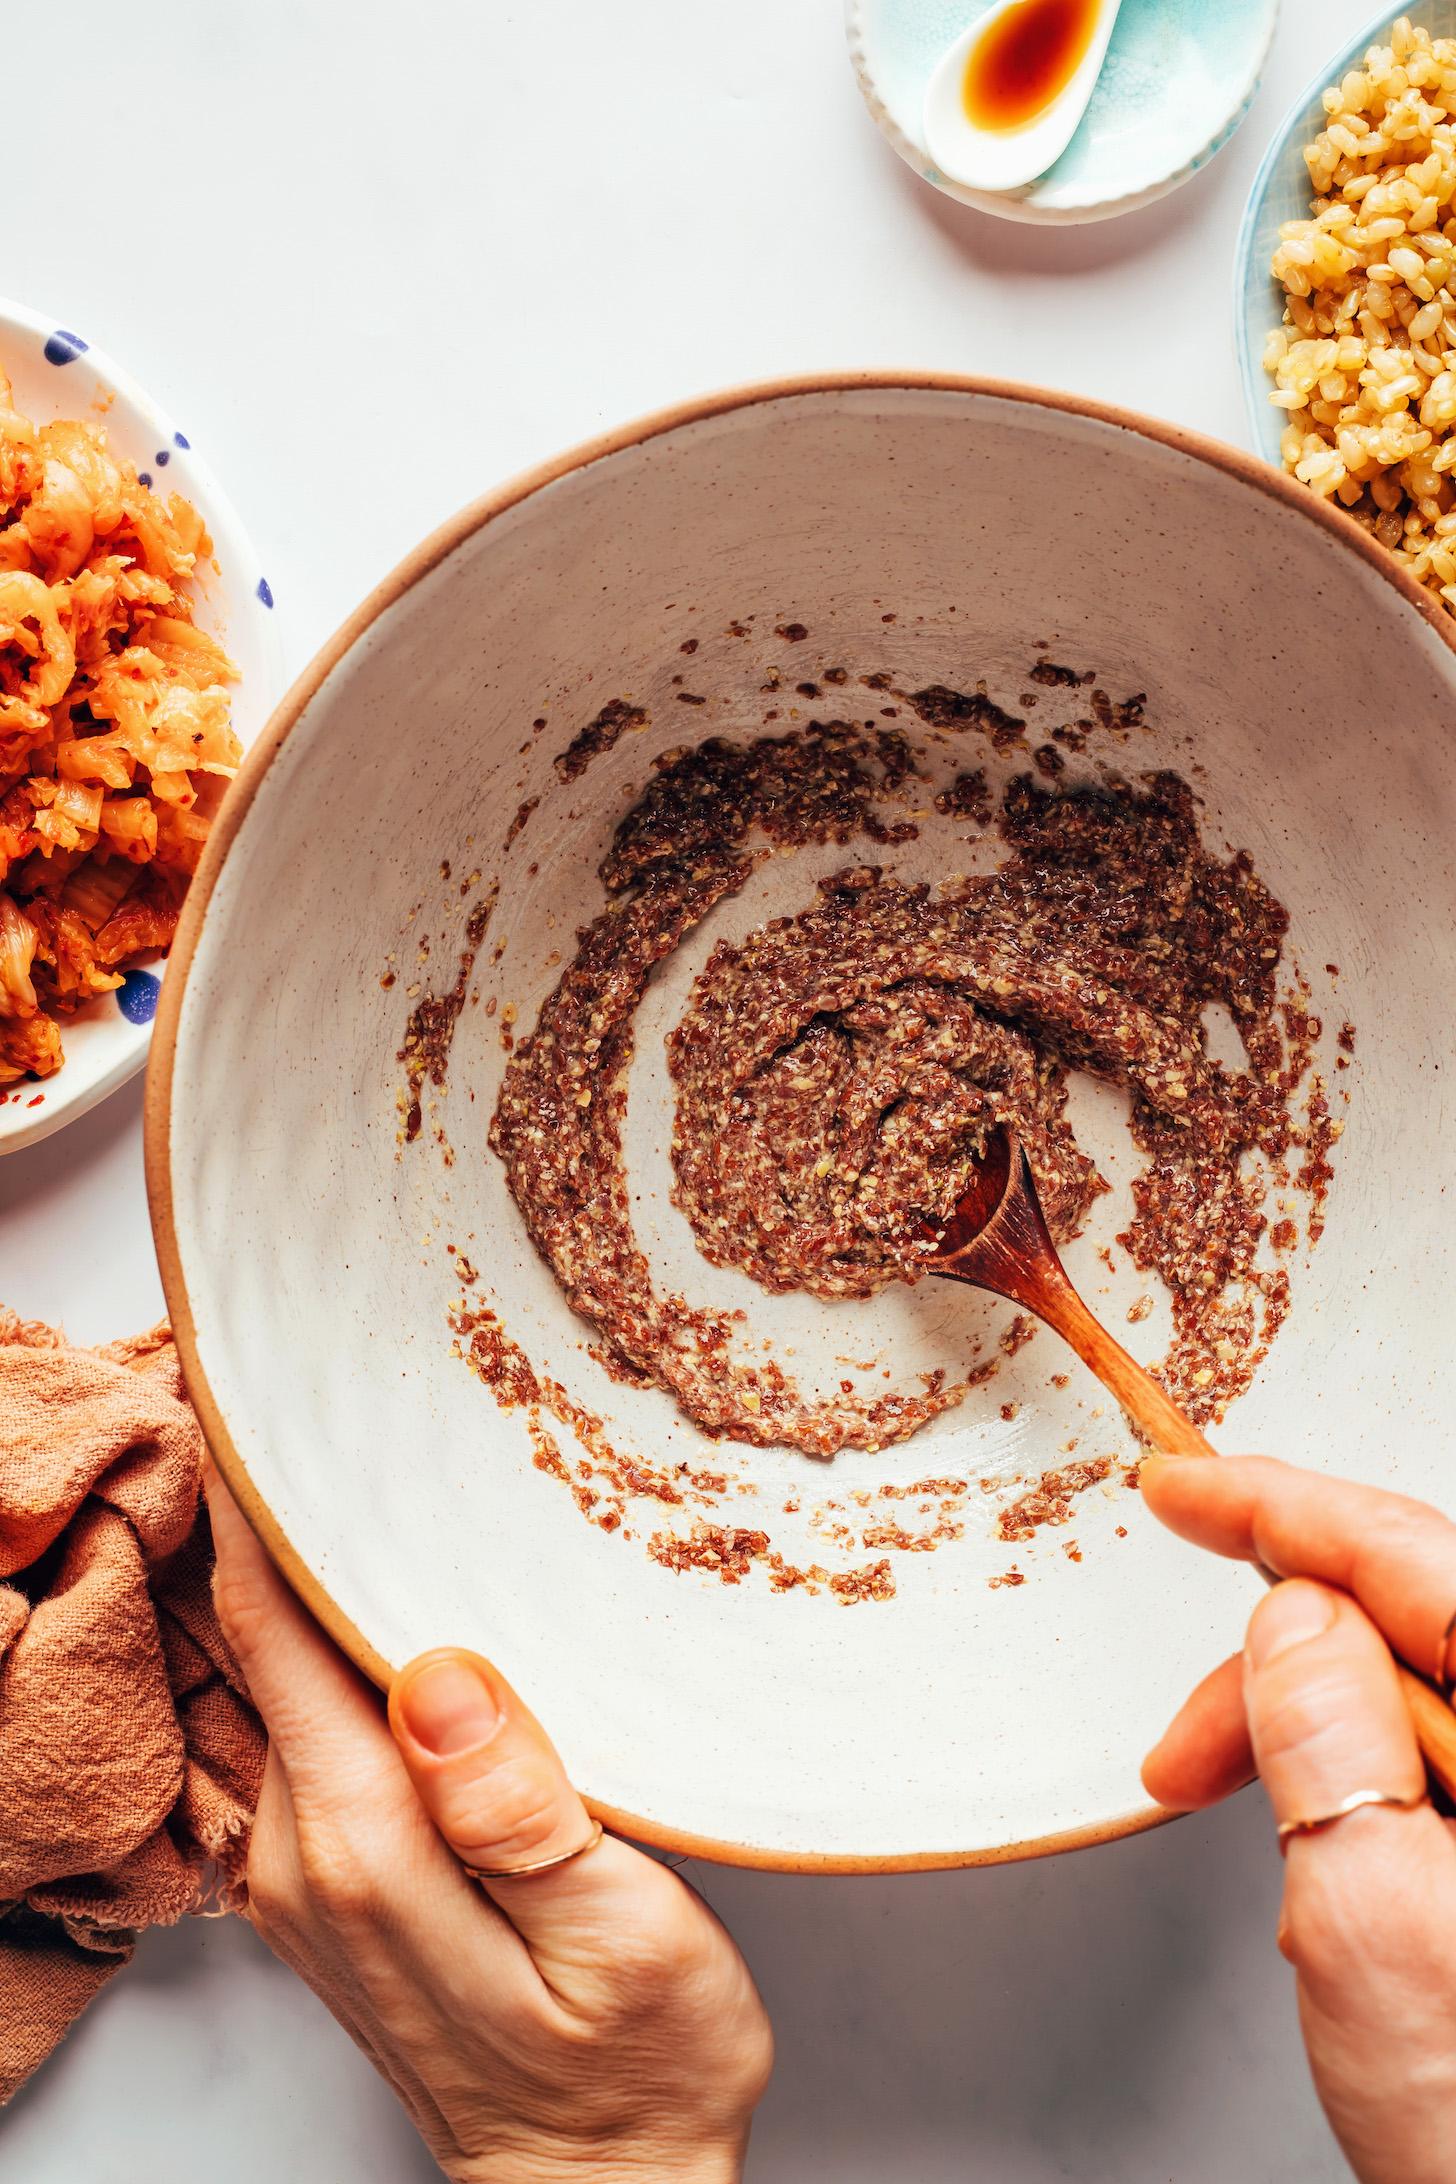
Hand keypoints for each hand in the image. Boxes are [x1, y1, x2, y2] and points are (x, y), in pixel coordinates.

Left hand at [206, 1468, 771, 2183]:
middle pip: (262, 1628)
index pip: (273, 1621)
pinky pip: (305, 1715)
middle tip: (354, 1397)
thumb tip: (439, 1674)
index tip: (284, 1388)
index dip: (261, 1495)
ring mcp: (303, 1862)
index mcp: (364, 1839)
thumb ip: (518, 1809)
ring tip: (378, 1466)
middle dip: (289, 1508)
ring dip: (314, 1568)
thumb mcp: (621, 1935)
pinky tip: (391, 1595)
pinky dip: (330, 1638)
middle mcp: (303, 1845)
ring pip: (280, 1666)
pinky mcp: (331, 1871)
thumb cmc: (635, 2067)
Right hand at [1141, 1452, 1455, 2183]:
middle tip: (1182, 1754)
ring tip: (1243, 1835)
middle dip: (1280, 1665)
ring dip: (1313, 1741)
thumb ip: (1327, 1740)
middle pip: (1421, 1629)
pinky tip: (1332, 1869)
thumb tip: (1290, 1616)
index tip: (1182, 1488)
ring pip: (1424, 1700)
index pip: (1423, 1559)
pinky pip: (1445, 1771)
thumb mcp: (1377, 1927)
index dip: (1284, 1507)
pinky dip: (1366, 1795)